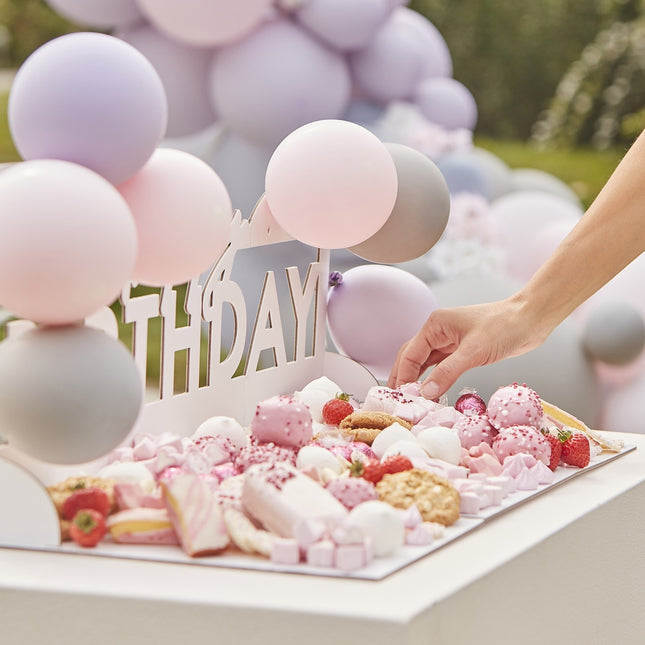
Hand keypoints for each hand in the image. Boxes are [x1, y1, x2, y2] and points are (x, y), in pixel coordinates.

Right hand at [388, 298, 547, 397]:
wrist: (531, 320)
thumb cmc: (504, 327)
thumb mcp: (474, 351)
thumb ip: (447, 372)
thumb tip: (425, 392)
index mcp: (434, 325)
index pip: (410, 354)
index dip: (403, 377)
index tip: (400, 398)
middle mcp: (437, 332)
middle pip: (411, 358)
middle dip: (402, 379)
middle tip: (396, 402)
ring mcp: (448, 341)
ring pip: (424, 364)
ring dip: (416, 381)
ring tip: (409, 401)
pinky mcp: (460, 351)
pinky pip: (439, 367)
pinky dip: (432, 380)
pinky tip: (429, 393)